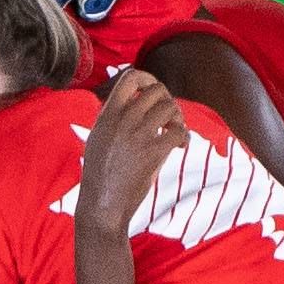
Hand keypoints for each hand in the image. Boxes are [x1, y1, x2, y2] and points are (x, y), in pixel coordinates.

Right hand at [77, 70, 185, 242]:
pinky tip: (180, 147)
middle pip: (157, 89)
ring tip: (175, 132)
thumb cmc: (101, 176)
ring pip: (170, 107)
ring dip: (178, 117)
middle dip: (168, 100)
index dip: (147, 79)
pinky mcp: (153, 152)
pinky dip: (183, 136)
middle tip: (169, 118)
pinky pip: (178, 131)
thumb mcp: (99, 138)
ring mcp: (138, 135)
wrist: (102, 205)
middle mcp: (122, 120)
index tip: (154, 93)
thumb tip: (138, 104)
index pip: (129, 77)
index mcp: (107, 115)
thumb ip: (115, 119)